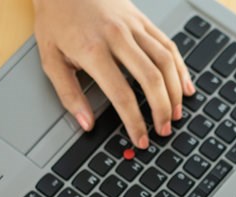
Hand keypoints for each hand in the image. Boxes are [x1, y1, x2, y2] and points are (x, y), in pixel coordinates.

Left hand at [33, 0, 194, 148]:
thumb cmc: (56, 19)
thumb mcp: (50, 59)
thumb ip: (69, 95)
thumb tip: (86, 123)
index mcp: (93, 50)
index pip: (122, 94)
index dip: (134, 122)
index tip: (140, 139)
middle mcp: (117, 37)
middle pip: (151, 79)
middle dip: (162, 110)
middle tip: (164, 130)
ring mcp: (133, 26)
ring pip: (166, 61)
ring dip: (175, 92)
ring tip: (177, 113)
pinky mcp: (142, 20)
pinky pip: (168, 45)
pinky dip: (180, 68)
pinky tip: (185, 86)